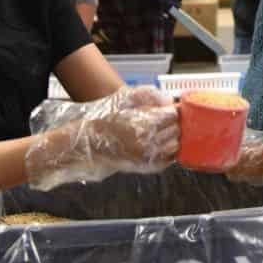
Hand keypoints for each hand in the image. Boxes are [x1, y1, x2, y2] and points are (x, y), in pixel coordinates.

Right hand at [25, 85, 178, 190]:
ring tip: (161, 132)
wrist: (87, 142)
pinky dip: (169, 152)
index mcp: (143, 122)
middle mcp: (147, 141)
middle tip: (164, 120)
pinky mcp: (145, 168)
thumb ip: (150, 94)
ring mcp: (147, 156)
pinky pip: (168, 160)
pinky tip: (160, 144)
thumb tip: (169, 101)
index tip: (167, 110)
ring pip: (175, 145)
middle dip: (172, 123)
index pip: (172, 115)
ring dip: (172, 137)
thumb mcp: (125, 98)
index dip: (171, 110)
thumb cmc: (104, 119)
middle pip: (176, 129)